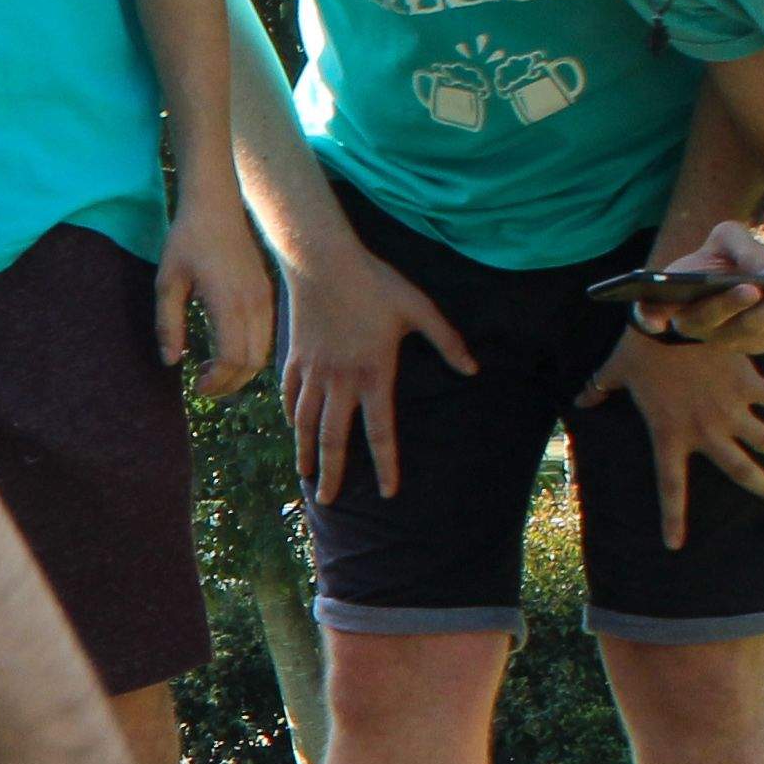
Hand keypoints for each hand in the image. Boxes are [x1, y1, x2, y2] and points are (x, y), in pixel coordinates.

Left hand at [155, 183, 274, 400]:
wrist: (216, 207)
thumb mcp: (167, 283)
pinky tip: (223, 352)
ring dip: (239, 372)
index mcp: (228, 301)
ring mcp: (263, 298)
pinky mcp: (266, 294)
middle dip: (228, 384)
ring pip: (262, 353)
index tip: (195, 385)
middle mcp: (253, 303)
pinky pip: (265, 337)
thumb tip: (171, 362)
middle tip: (202, 387)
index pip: (232, 358)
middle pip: (251, 363)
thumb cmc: (186, 242)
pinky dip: (248, 354)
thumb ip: (167, 324)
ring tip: (211, 373)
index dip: (216, 381)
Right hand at [280, 243, 478, 502]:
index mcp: (373, 374)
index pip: (379, 433)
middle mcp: (340, 382)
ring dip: (306, 453)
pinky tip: (293, 428)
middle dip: (332, 474)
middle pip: (333, 440)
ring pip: (305, 424)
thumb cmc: (376, 284)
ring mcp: (314, 373)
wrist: (323, 263)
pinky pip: (290, 397)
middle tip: (327, 500)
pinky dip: (291, 416)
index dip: (386, 465)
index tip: (389, 492)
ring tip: (307, 474)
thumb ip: (447, 341)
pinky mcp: (295, 360)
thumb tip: (472, 370)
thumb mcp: (419, 308)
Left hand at [576, 326, 763, 548]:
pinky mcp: (747, 383)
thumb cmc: (640, 349)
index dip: (671, 518)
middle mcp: (705, 431)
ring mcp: (730, 408)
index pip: (669, 488)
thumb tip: (581, 399)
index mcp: (669, 436)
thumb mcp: (615, 372)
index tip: (675, 545)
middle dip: (763, 486)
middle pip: (739, 469)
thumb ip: (599, 389)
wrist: (675, 320)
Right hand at [636, 218, 763, 354]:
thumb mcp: (728, 237)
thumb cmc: (725, 256)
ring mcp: (728, 339)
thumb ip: (742, 246)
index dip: (651, 315)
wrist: (750, 273)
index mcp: (675, 299)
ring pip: (753, 326)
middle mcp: (697, 325)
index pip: (652, 310)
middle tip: (752, 288)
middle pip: (712, 319)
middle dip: (732, 304)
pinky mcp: (759, 342)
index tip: (656, 320)